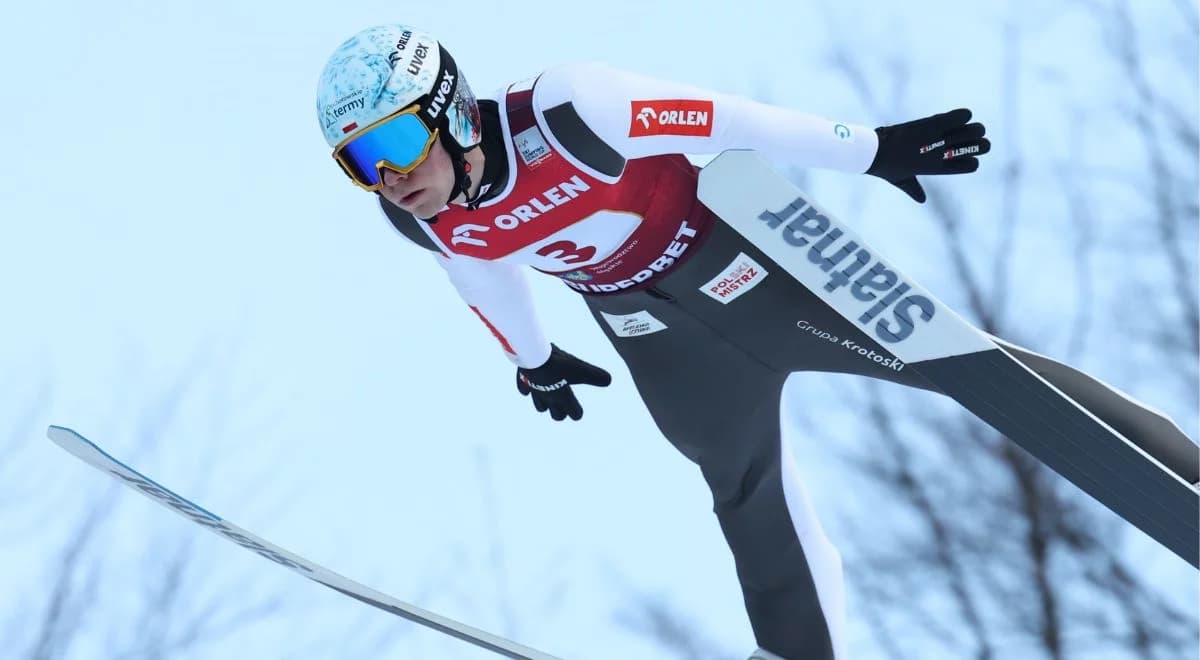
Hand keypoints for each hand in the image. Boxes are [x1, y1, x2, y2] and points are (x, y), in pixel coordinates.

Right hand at [516, 344, 611, 420]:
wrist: (532, 355)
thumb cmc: (558, 364)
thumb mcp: (582, 369)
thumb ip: (597, 376)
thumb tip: (609, 380)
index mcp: (563, 398)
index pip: (574, 414)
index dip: (578, 412)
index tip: (579, 409)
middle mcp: (549, 398)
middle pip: (556, 416)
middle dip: (562, 412)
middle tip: (566, 404)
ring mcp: (534, 391)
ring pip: (540, 406)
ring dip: (546, 404)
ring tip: (551, 395)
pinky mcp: (523, 381)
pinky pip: (525, 389)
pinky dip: (528, 389)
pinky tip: (531, 385)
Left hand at [865, 108, 990, 202]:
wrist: (872, 153)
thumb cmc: (886, 166)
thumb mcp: (902, 180)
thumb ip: (914, 189)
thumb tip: (922, 200)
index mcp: (938, 168)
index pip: (970, 166)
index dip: (974, 159)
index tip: (968, 154)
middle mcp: (942, 154)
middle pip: (979, 146)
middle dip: (981, 141)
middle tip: (974, 136)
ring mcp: (938, 139)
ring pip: (974, 130)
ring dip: (976, 127)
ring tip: (970, 125)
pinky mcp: (932, 124)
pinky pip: (958, 117)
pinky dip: (964, 115)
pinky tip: (963, 115)